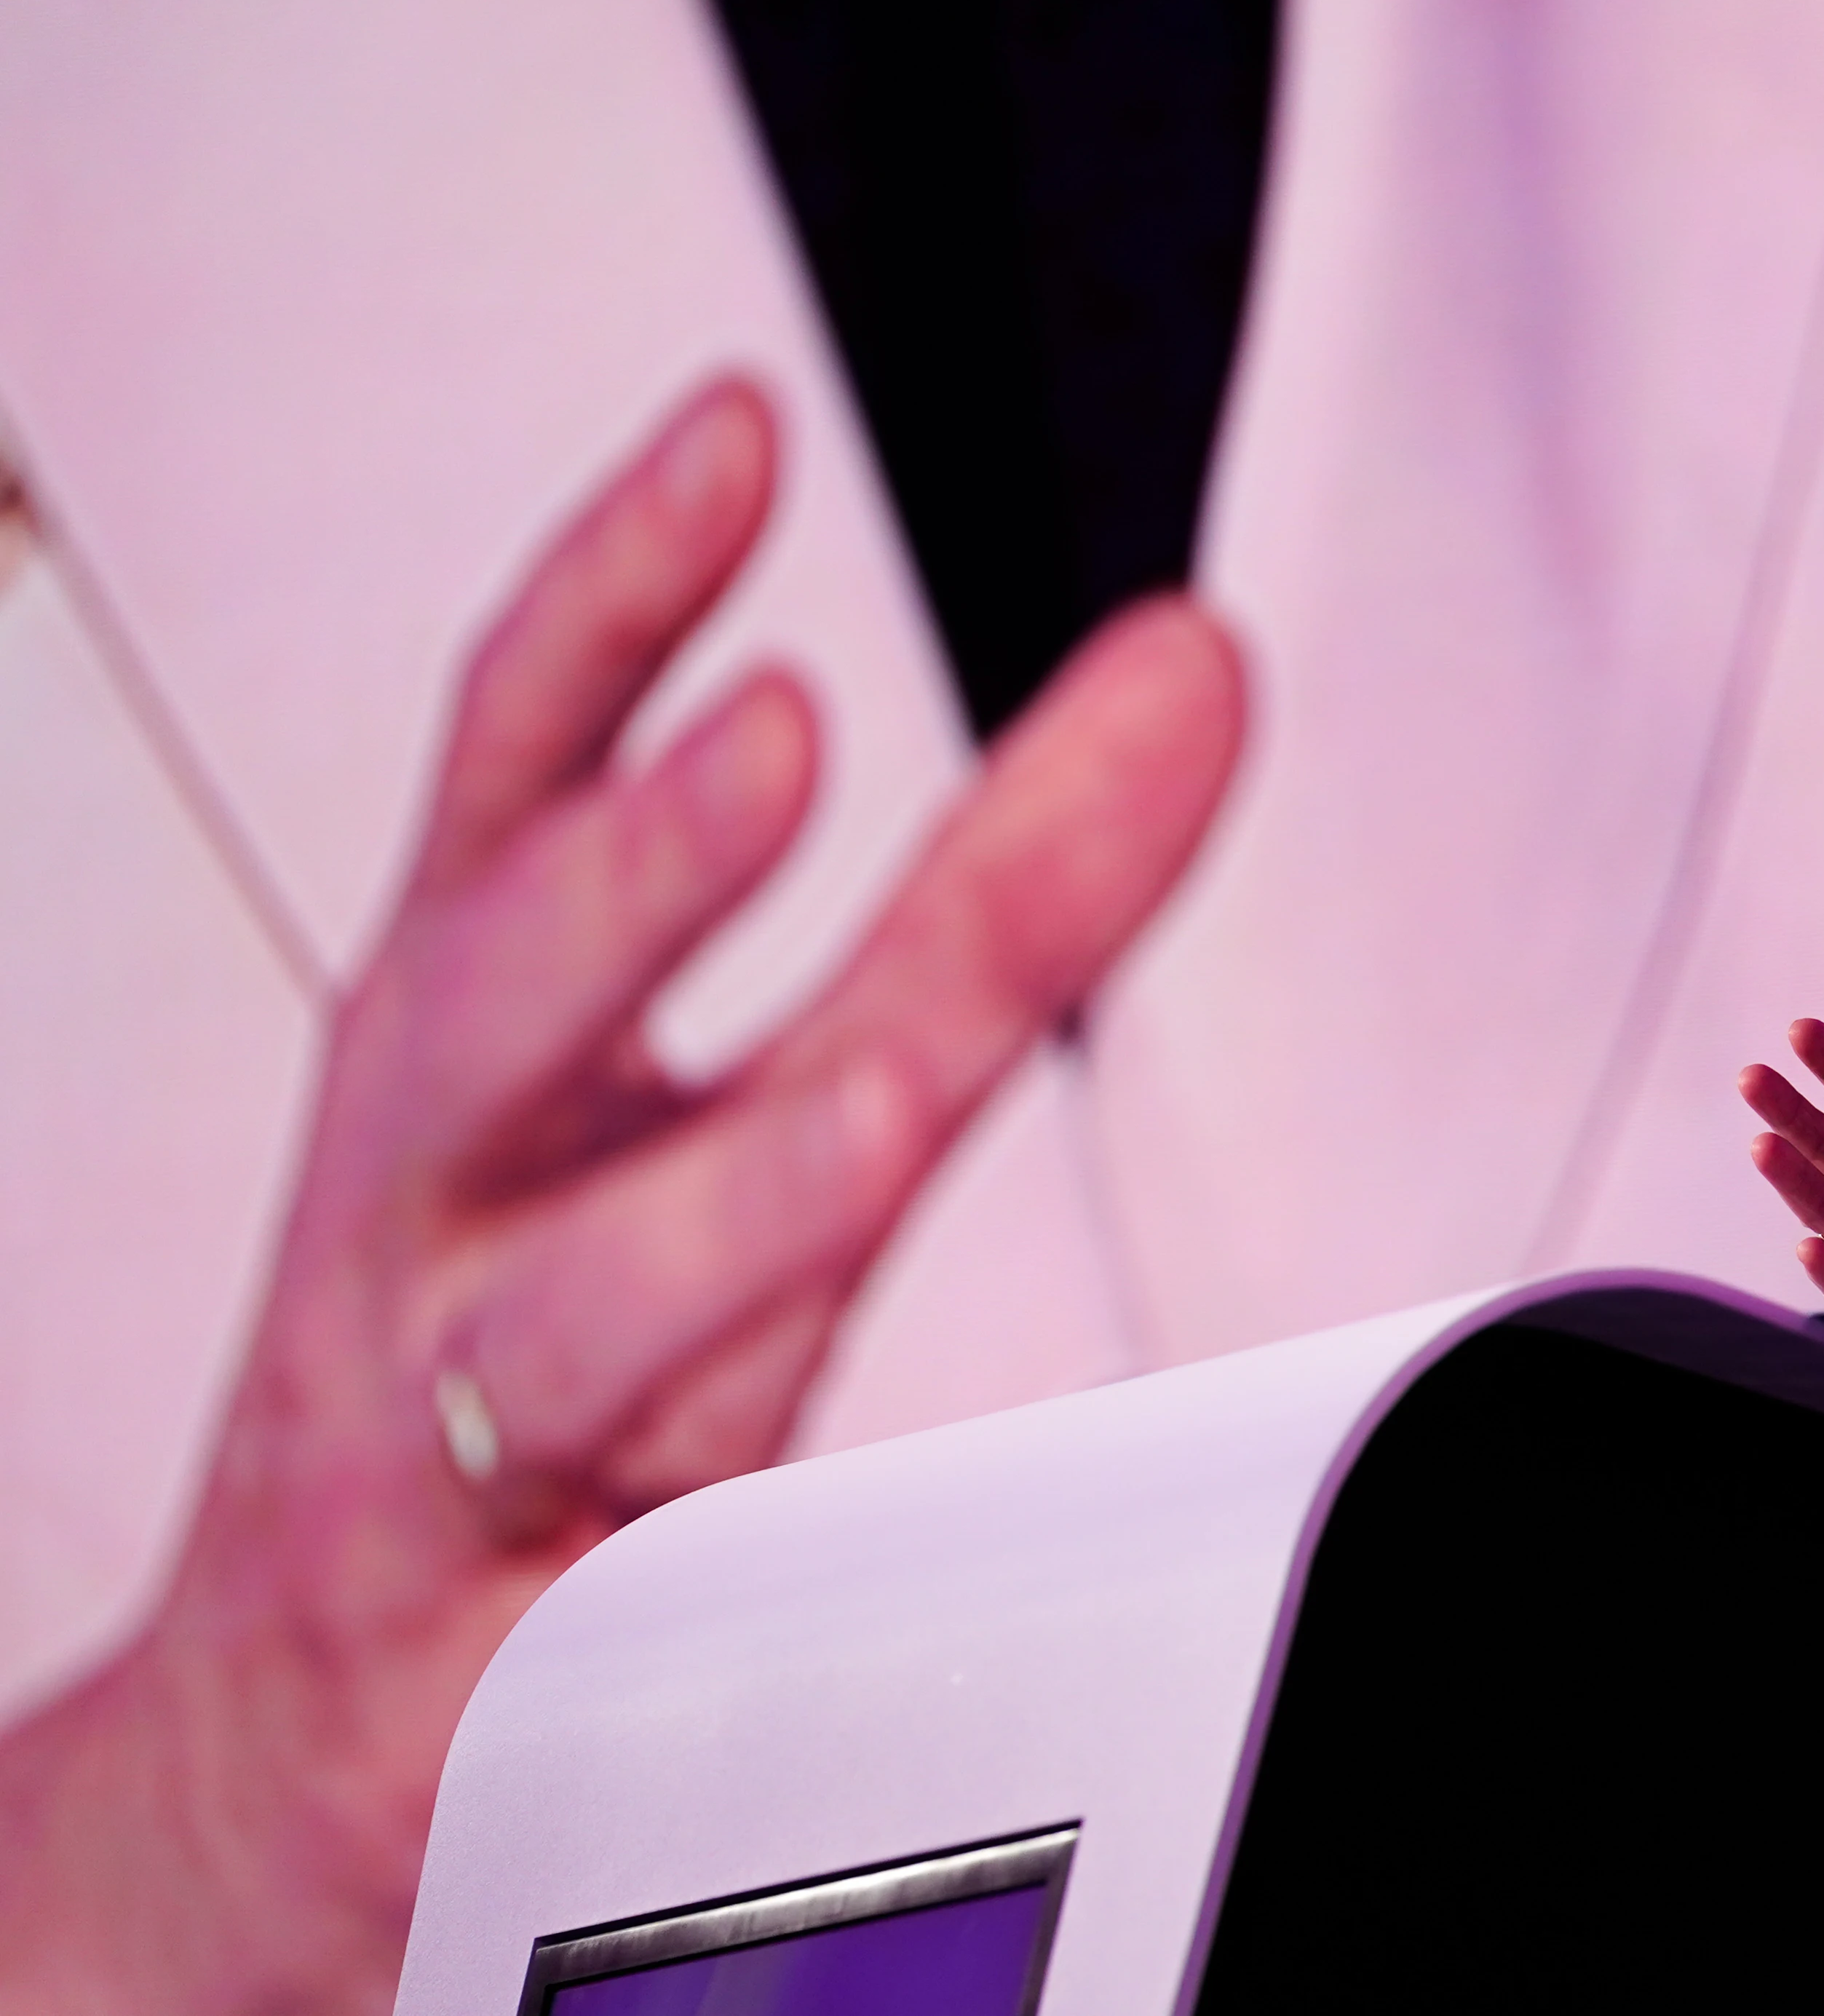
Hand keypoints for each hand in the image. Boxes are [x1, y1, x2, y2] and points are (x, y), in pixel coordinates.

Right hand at [0, 377, 1244, 2012]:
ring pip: (562, 1328)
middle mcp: (424, 1222)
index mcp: (467, 1059)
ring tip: (881, 1108)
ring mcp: (423, 1454)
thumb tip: (1189, 677)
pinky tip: (791, 1548)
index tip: (735, 434)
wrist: (278, 1745)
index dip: (606, 606)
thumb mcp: (715, 1101)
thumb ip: (966, 900)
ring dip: (722, 1211)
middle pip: (488, 1019)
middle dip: (626, 877)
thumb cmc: (500, 1361)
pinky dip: (698, 1587)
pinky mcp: (471, 1690)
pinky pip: (608, 1635)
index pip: (497, 785)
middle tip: (781, 738)